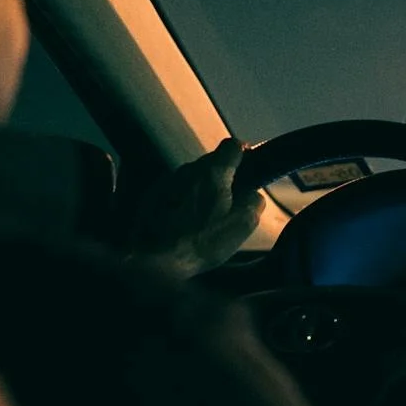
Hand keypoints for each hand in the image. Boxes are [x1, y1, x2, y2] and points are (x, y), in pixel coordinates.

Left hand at [127, 138, 266, 277]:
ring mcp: (167, 182)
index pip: (233, 145)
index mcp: (214, 173)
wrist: (157, 260)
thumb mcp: (242, 225)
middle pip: (211, 162)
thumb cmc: (201, 242)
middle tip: (228, 201)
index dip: (244, 153)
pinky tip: (184, 223)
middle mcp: (189, 171)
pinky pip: (174, 191)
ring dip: (201, 190)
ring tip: (204, 217)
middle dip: (222, 177)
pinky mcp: (152, 196)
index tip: (248, 165)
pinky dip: (182, 201)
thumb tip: (253, 194)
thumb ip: (254, 202)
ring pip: (192, 177)